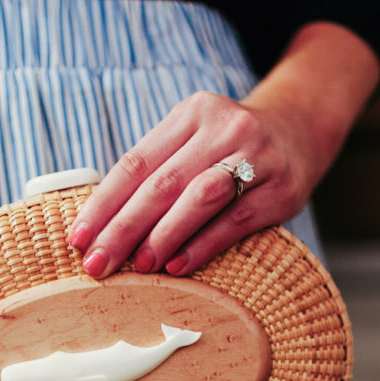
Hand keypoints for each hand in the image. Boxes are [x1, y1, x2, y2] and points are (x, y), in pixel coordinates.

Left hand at [67, 90, 311, 277]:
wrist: (301, 129)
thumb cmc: (225, 148)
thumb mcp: (191, 141)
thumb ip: (154, 173)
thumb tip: (99, 228)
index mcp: (190, 114)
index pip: (135, 163)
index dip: (103, 204)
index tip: (78, 239)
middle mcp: (224, 128)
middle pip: (162, 184)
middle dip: (123, 229)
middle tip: (96, 265)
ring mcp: (257, 157)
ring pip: (199, 198)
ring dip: (163, 236)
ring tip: (138, 266)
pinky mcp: (281, 191)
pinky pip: (235, 222)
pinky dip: (201, 246)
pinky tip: (176, 266)